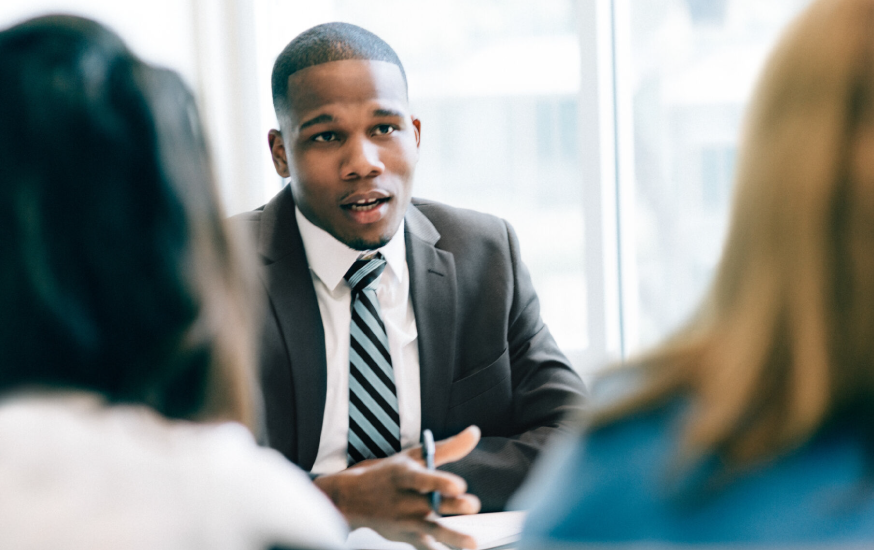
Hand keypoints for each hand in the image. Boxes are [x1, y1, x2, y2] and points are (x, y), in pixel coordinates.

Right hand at [314, 426, 481, 549]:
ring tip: (473, 543)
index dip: (439, 482)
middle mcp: (405, 499)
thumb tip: (474, 432)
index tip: (459, 486)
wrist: (353, 499)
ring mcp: (406, 521)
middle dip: (452, 505)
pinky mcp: (407, 537)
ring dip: (453, 537)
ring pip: (432, 530)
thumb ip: (448, 448)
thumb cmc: (389, 474)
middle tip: (473, 505)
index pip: (422, 478)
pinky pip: (425, 548)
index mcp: (405, 475)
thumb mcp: (414, 457)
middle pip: (431, 504)